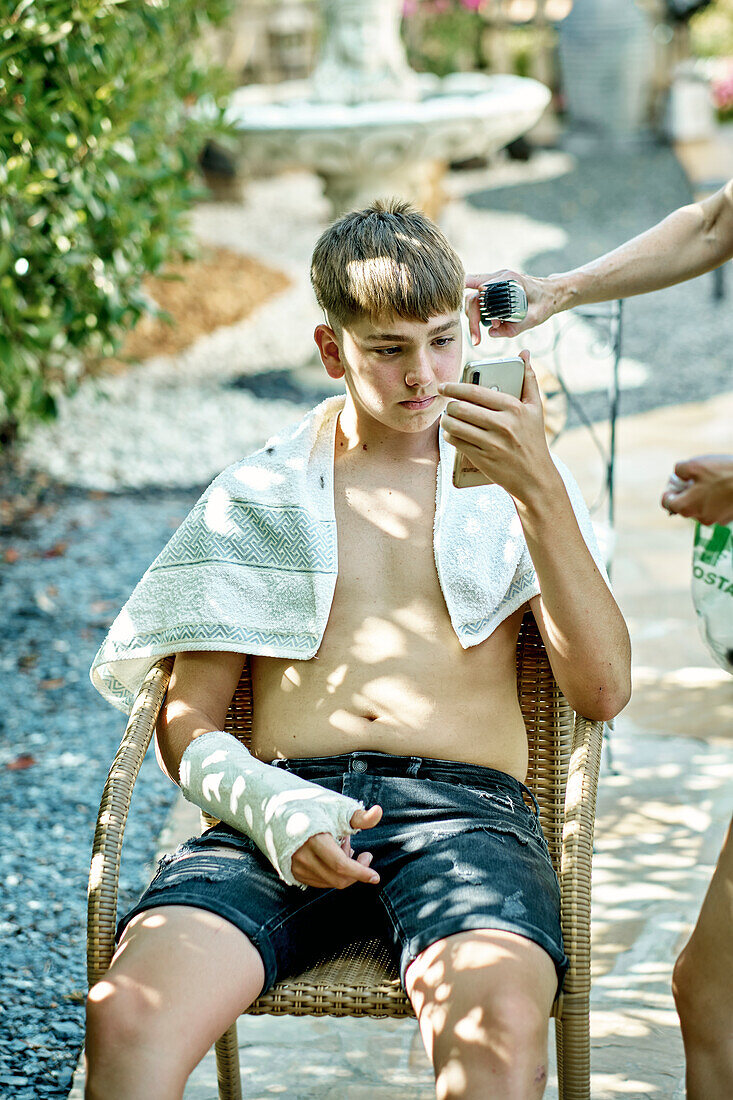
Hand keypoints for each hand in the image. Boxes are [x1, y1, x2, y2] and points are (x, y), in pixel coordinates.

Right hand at [290, 804, 382, 889]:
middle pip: (337, 877)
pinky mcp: (292, 871)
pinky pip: (318, 881)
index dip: (360, 872)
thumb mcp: (337, 809)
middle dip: (356, 871)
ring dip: (343, 871)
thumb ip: (359, 816)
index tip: (375, 877)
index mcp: (315, 840)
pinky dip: (331, 873)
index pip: (341, 865)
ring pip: (328, 881)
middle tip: (364, 855)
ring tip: (343, 848)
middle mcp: (302, 856)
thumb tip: (379, 812)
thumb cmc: (312, 806)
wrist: (279, 808)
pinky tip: (333, 857)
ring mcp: (295, 866)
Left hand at [439, 350, 557, 505]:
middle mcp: (503, 425)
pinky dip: (449, 435)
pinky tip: (452, 432)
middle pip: (461, 408)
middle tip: (447, 404)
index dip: (455, 387)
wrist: (535, 478)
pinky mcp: (482, 458)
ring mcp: (491, 443)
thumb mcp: (536, 409)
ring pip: (455, 425)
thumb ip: (528, 379)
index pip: (476, 392)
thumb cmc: (534, 440)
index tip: (444, 386)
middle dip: (449, 405)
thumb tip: (525, 354)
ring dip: (446, 420)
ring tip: (447, 418)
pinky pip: (456, 442)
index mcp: (514, 408)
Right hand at [464, 269, 557, 344]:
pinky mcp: (493, 291)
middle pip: (473, 297)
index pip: (482, 289)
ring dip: (473, 318)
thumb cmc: (545, 301)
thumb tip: (491, 332)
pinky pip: (477, 301)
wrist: (552, 294)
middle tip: (476, 338)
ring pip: (472, 300)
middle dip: (472, 319)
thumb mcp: (534, 318)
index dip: (481, 309)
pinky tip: (486, 325)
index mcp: (509, 279)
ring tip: (480, 335)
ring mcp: (494, 283)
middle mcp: (498, 278)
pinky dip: (477, 315)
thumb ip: (514, 327)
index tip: (488, 324)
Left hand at [661, 454, 732, 526]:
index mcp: (686, 507)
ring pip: (701, 507)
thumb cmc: (723, 473)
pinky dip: (716, 499)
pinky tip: (724, 487)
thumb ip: (679, 470)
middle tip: (695, 477)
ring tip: (713, 480)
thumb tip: (678, 475)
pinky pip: (716, 508)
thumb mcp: (695, 465)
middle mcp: (699, 517)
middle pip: (684, 505)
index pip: (667, 502)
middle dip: (687, 491)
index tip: (677, 480)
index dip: (669, 489)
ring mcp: (715, 520)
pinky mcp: (728, 518)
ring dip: (702, 495)